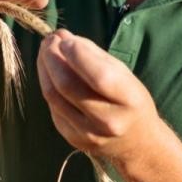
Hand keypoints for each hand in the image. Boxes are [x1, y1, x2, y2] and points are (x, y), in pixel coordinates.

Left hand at [37, 29, 159, 162]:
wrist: (137, 144)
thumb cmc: (130, 101)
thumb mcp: (125, 74)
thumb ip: (95, 56)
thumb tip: (63, 38)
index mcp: (129, 100)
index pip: (98, 75)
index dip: (76, 53)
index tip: (65, 37)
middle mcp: (108, 121)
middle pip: (67, 85)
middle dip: (52, 57)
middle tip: (49, 40)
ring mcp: (88, 134)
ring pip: (53, 96)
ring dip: (44, 69)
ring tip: (45, 52)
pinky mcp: (73, 140)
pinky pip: (53, 107)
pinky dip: (49, 86)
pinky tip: (50, 73)